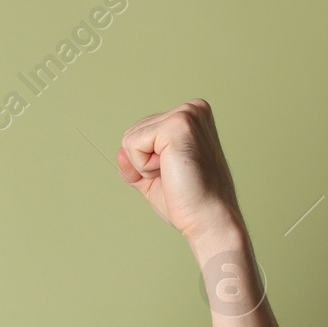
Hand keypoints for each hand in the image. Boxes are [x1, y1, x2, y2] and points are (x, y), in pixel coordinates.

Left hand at [115, 99, 244, 244]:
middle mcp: (191, 109)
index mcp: (190, 117)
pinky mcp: (177, 124)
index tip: (173, 174)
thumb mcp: (153, 177)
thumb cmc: (187, 200)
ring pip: (129, 139)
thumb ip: (134, 162)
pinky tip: (170, 171)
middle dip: (142, 163)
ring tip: (173, 173)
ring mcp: (186, 114)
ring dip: (143, 166)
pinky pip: (132, 145)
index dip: (145, 163)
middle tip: (173, 176)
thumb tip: (119, 151)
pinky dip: (143, 167)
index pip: (141, 133)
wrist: (207, 217)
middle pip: (132, 134)